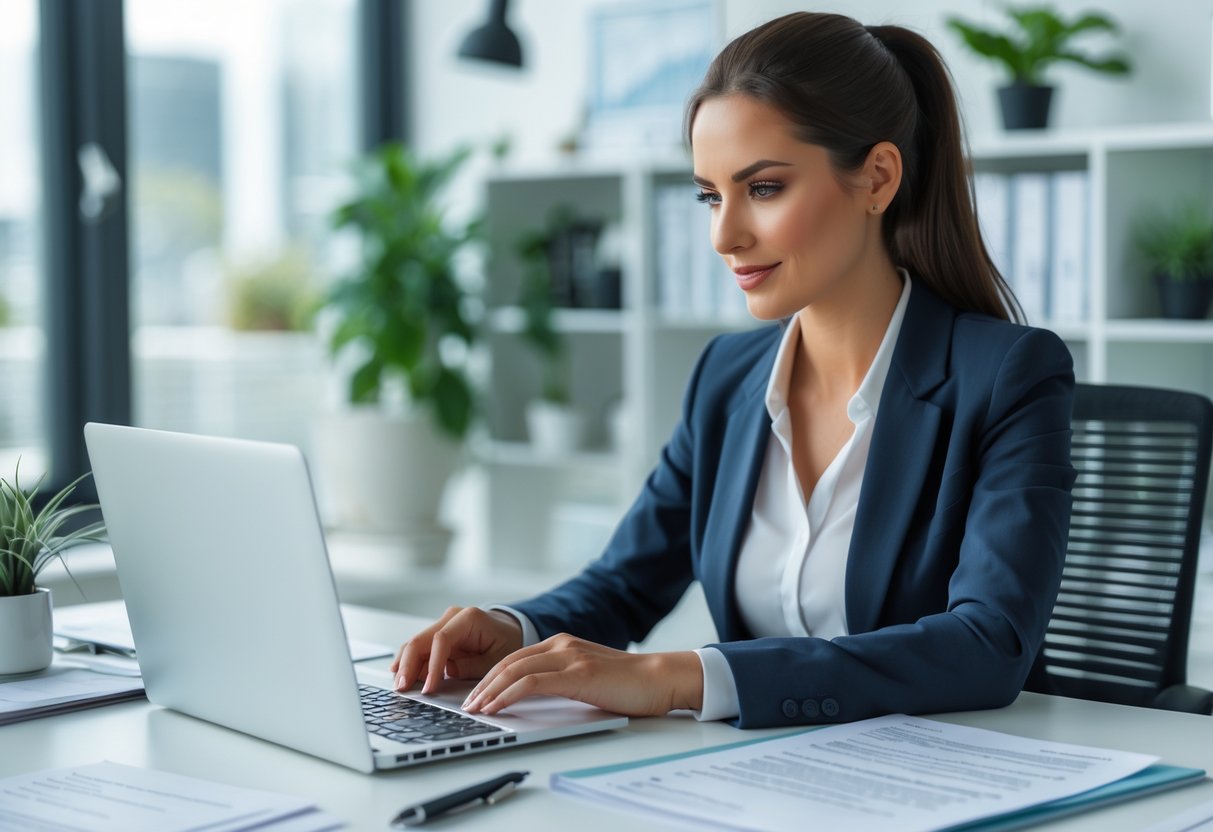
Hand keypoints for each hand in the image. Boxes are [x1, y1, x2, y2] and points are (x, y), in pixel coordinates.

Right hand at [389, 606, 523, 693]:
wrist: (509, 630)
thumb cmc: (506, 642)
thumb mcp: (499, 658)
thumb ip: (474, 666)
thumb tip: (448, 671)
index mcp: (469, 618)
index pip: (441, 639)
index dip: (432, 664)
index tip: (428, 688)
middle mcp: (451, 618)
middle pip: (420, 640)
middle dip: (408, 665)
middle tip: (401, 688)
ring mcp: (442, 625)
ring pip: (415, 645)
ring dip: (405, 666)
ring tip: (399, 687)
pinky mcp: (437, 637)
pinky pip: (420, 650)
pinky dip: (411, 664)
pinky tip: (403, 677)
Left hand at [461, 634, 703, 716]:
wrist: (660, 678)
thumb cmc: (628, 684)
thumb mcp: (587, 678)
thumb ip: (562, 681)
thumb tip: (533, 700)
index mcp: (562, 644)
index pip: (514, 658)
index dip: (490, 677)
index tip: (475, 695)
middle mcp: (561, 645)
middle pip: (508, 662)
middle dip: (482, 685)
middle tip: (467, 705)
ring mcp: (569, 657)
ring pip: (514, 670)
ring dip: (489, 691)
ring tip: (475, 710)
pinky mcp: (577, 673)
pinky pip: (532, 683)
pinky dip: (509, 695)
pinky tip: (498, 708)